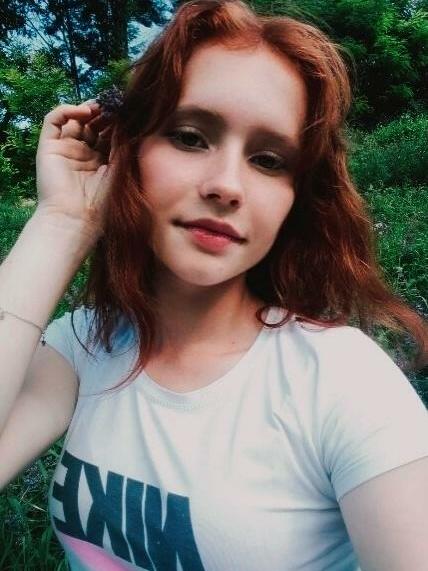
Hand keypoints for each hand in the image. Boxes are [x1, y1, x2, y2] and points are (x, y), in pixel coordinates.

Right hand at [35, 100, 115, 239]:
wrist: (76, 218)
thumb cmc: (102, 201)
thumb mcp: (118, 169)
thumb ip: (121, 145)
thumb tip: (126, 121)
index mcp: (101, 161)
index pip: (108, 133)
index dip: (117, 122)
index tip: (128, 112)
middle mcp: (83, 154)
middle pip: (92, 124)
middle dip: (104, 114)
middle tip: (115, 106)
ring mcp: (65, 149)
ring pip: (74, 119)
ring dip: (88, 109)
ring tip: (101, 107)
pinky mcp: (49, 147)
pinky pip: (53, 120)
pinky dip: (67, 110)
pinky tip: (84, 111)